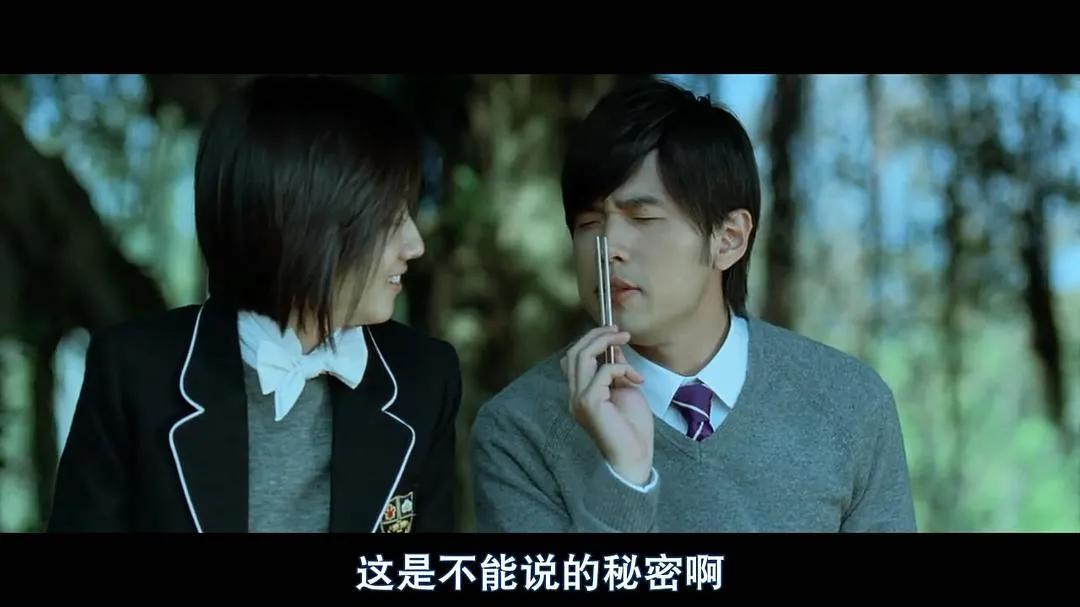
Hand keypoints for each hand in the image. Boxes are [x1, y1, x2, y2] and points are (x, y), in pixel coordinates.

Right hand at [560, 326, 652, 484]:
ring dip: (604, 341)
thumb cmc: (632, 429)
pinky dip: (621, 369)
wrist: (635, 456)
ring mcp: (579, 399)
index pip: (573, 358)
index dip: (590, 340)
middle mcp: (574, 395)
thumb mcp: (625, 390)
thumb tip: (615, 349)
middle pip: (574, 352)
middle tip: (618, 330)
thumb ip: (616, 371)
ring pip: (580, 356)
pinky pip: (602, 372)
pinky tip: (636, 379)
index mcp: (580, 393)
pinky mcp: (589, 402)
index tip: (614, 333)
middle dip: (596, 335)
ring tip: (624, 337)